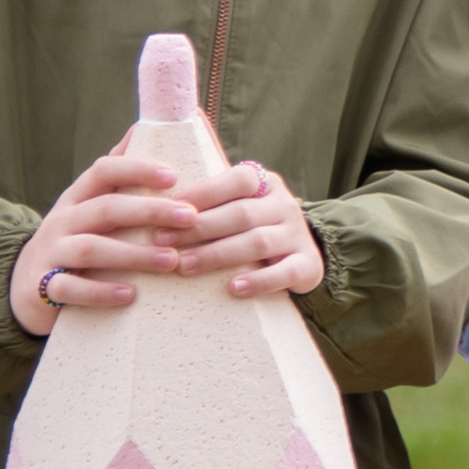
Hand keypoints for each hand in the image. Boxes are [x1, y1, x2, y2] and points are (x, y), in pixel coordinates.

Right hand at [11, 152, 198, 335]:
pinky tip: (129, 294)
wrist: (24, 287)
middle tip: (190, 218)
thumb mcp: (88, 208)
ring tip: (172, 261)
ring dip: (134, 254)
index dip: (137, 169)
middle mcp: (63, 220)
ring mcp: (51, 253)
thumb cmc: (74, 242)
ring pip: (91, 249)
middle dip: (150, 211)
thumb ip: (116, 178)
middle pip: (106, 208)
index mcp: (78, 197)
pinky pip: (71, 289)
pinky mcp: (42, 288)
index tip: (174, 177)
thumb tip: (143, 128)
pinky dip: (100, 292)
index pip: (104, 170)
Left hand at [170, 159, 326, 301]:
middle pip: (241, 214)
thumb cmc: (254, 229)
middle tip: (164, 241)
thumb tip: (161, 208)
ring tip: (185, 266)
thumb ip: (213, 203)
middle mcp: (285, 205)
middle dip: (199, 228)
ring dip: (217, 254)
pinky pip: (284, 273)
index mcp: (267, 184)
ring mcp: (297, 235)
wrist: (301, 257)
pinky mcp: (308, 265)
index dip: (205, 193)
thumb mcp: (240, 207)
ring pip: (257, 242)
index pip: (238, 180)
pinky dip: (258, 281)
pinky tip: (233, 288)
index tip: (171, 208)